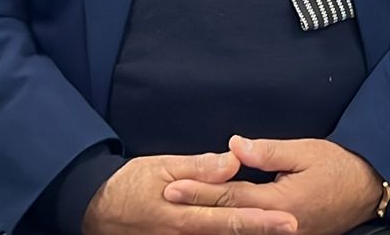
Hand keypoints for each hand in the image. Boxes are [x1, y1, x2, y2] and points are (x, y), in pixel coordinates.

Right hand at [83, 153, 297, 234]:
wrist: (96, 208)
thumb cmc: (131, 183)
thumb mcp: (162, 167)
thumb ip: (200, 168)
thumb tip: (234, 162)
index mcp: (184, 215)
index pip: (231, 218)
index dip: (262, 221)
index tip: (289, 220)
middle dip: (263, 233)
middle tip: (293, 227)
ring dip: (248, 234)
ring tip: (277, 228)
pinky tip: (248, 230)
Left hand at [164, 137, 381, 234]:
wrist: (370, 189)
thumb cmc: (340, 166)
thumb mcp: (307, 151)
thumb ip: (269, 151)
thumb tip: (234, 146)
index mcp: (282, 202)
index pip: (231, 197)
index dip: (200, 191)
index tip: (171, 186)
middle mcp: (280, 226)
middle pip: (228, 220)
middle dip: (195, 210)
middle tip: (165, 201)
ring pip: (239, 232)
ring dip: (209, 223)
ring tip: (179, 216)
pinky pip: (254, 234)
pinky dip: (233, 228)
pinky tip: (213, 224)